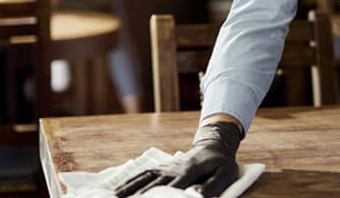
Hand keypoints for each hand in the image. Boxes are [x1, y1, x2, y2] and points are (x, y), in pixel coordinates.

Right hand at [115, 122, 242, 197]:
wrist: (215, 146)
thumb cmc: (222, 164)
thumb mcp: (225, 175)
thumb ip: (212, 187)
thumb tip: (195, 197)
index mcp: (190, 171)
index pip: (172, 186)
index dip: (158, 195)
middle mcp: (174, 168)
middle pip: (152, 183)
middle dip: (136, 194)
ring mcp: (167, 167)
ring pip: (144, 177)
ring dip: (129, 186)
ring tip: (114, 196)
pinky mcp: (163, 167)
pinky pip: (144, 173)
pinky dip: (131, 180)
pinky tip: (121, 187)